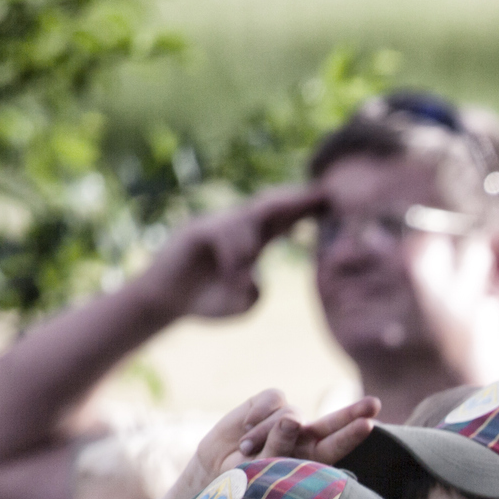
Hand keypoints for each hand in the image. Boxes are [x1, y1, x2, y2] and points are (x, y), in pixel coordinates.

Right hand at [134, 185, 327, 319]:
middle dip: (296, 199)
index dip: (308, 211)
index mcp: (255, 243)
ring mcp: (216, 225)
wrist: (164, 303)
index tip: (334, 204)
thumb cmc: (206, 302)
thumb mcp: (242, 306)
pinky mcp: (196, 230)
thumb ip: (255, 294)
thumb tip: (254, 277)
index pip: (286, 221)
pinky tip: (228, 275)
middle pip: (272, 207)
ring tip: (239, 275)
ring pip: (246, 224)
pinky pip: (222, 233)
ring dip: (249, 249)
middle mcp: (238, 228)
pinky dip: (230, 256)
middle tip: (323, 192)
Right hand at [238, 396, 383, 467]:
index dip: (351, 434)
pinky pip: (274, 398)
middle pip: (333, 421)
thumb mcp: (261, 471)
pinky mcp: (267, 404)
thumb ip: (280, 447)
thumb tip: (293, 418)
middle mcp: (305, 437)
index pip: (336, 445)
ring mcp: (287, 418)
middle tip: (374, 405)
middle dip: (353, 412)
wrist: (214, 471)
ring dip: (267, 431)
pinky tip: (245, 427)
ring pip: (291, 412)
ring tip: (247, 450)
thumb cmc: (244, 480)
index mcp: (312, 459)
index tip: (369, 425)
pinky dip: (259, 411)